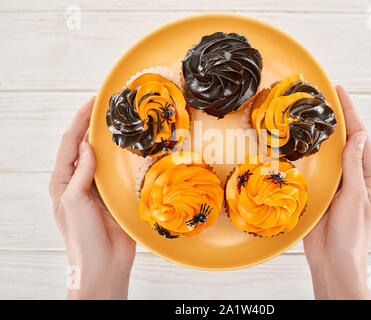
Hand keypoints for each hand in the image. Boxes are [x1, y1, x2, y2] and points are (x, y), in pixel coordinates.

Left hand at [49, 97, 135, 298]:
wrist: (103, 265)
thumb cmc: (82, 237)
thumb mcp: (74, 202)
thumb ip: (81, 173)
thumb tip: (87, 145)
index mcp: (63, 181)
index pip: (70, 144)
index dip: (79, 121)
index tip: (92, 102)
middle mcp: (79, 181)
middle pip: (85, 147)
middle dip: (93, 126)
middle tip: (107, 106)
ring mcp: (97, 188)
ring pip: (102, 158)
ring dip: (109, 141)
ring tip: (120, 122)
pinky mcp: (113, 196)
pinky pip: (117, 172)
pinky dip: (122, 159)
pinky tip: (131, 150)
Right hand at [303, 86, 370, 299]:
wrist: (334, 260)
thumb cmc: (352, 233)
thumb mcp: (356, 197)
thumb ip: (354, 166)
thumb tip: (359, 136)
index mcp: (368, 175)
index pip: (360, 137)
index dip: (350, 113)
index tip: (339, 91)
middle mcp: (352, 175)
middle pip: (343, 141)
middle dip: (335, 119)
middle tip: (320, 98)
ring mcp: (335, 183)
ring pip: (327, 153)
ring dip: (319, 135)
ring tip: (307, 115)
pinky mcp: (319, 191)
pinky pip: (313, 169)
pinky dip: (307, 155)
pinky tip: (297, 144)